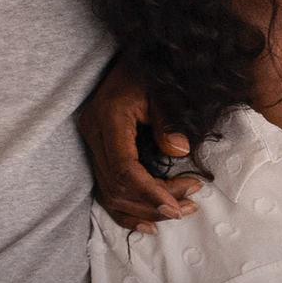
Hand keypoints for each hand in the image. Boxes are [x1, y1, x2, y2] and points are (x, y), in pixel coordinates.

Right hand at [78, 61, 202, 232]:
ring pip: (110, 193)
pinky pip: (105, 190)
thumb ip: (170, 120)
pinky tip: (147, 225)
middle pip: (117, 186)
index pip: (124, 169)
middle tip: (189, 205)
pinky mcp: (97, 150)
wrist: (135, 57)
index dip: (149, 192)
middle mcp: (93, 133)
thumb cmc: (151, 71)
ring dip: (145, 210)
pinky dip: (125, 211)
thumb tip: (179, 152)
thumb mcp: (165, 90)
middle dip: (153, 203)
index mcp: (108, 118)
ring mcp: (91, 143)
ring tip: (181, 211)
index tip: (176, 205)